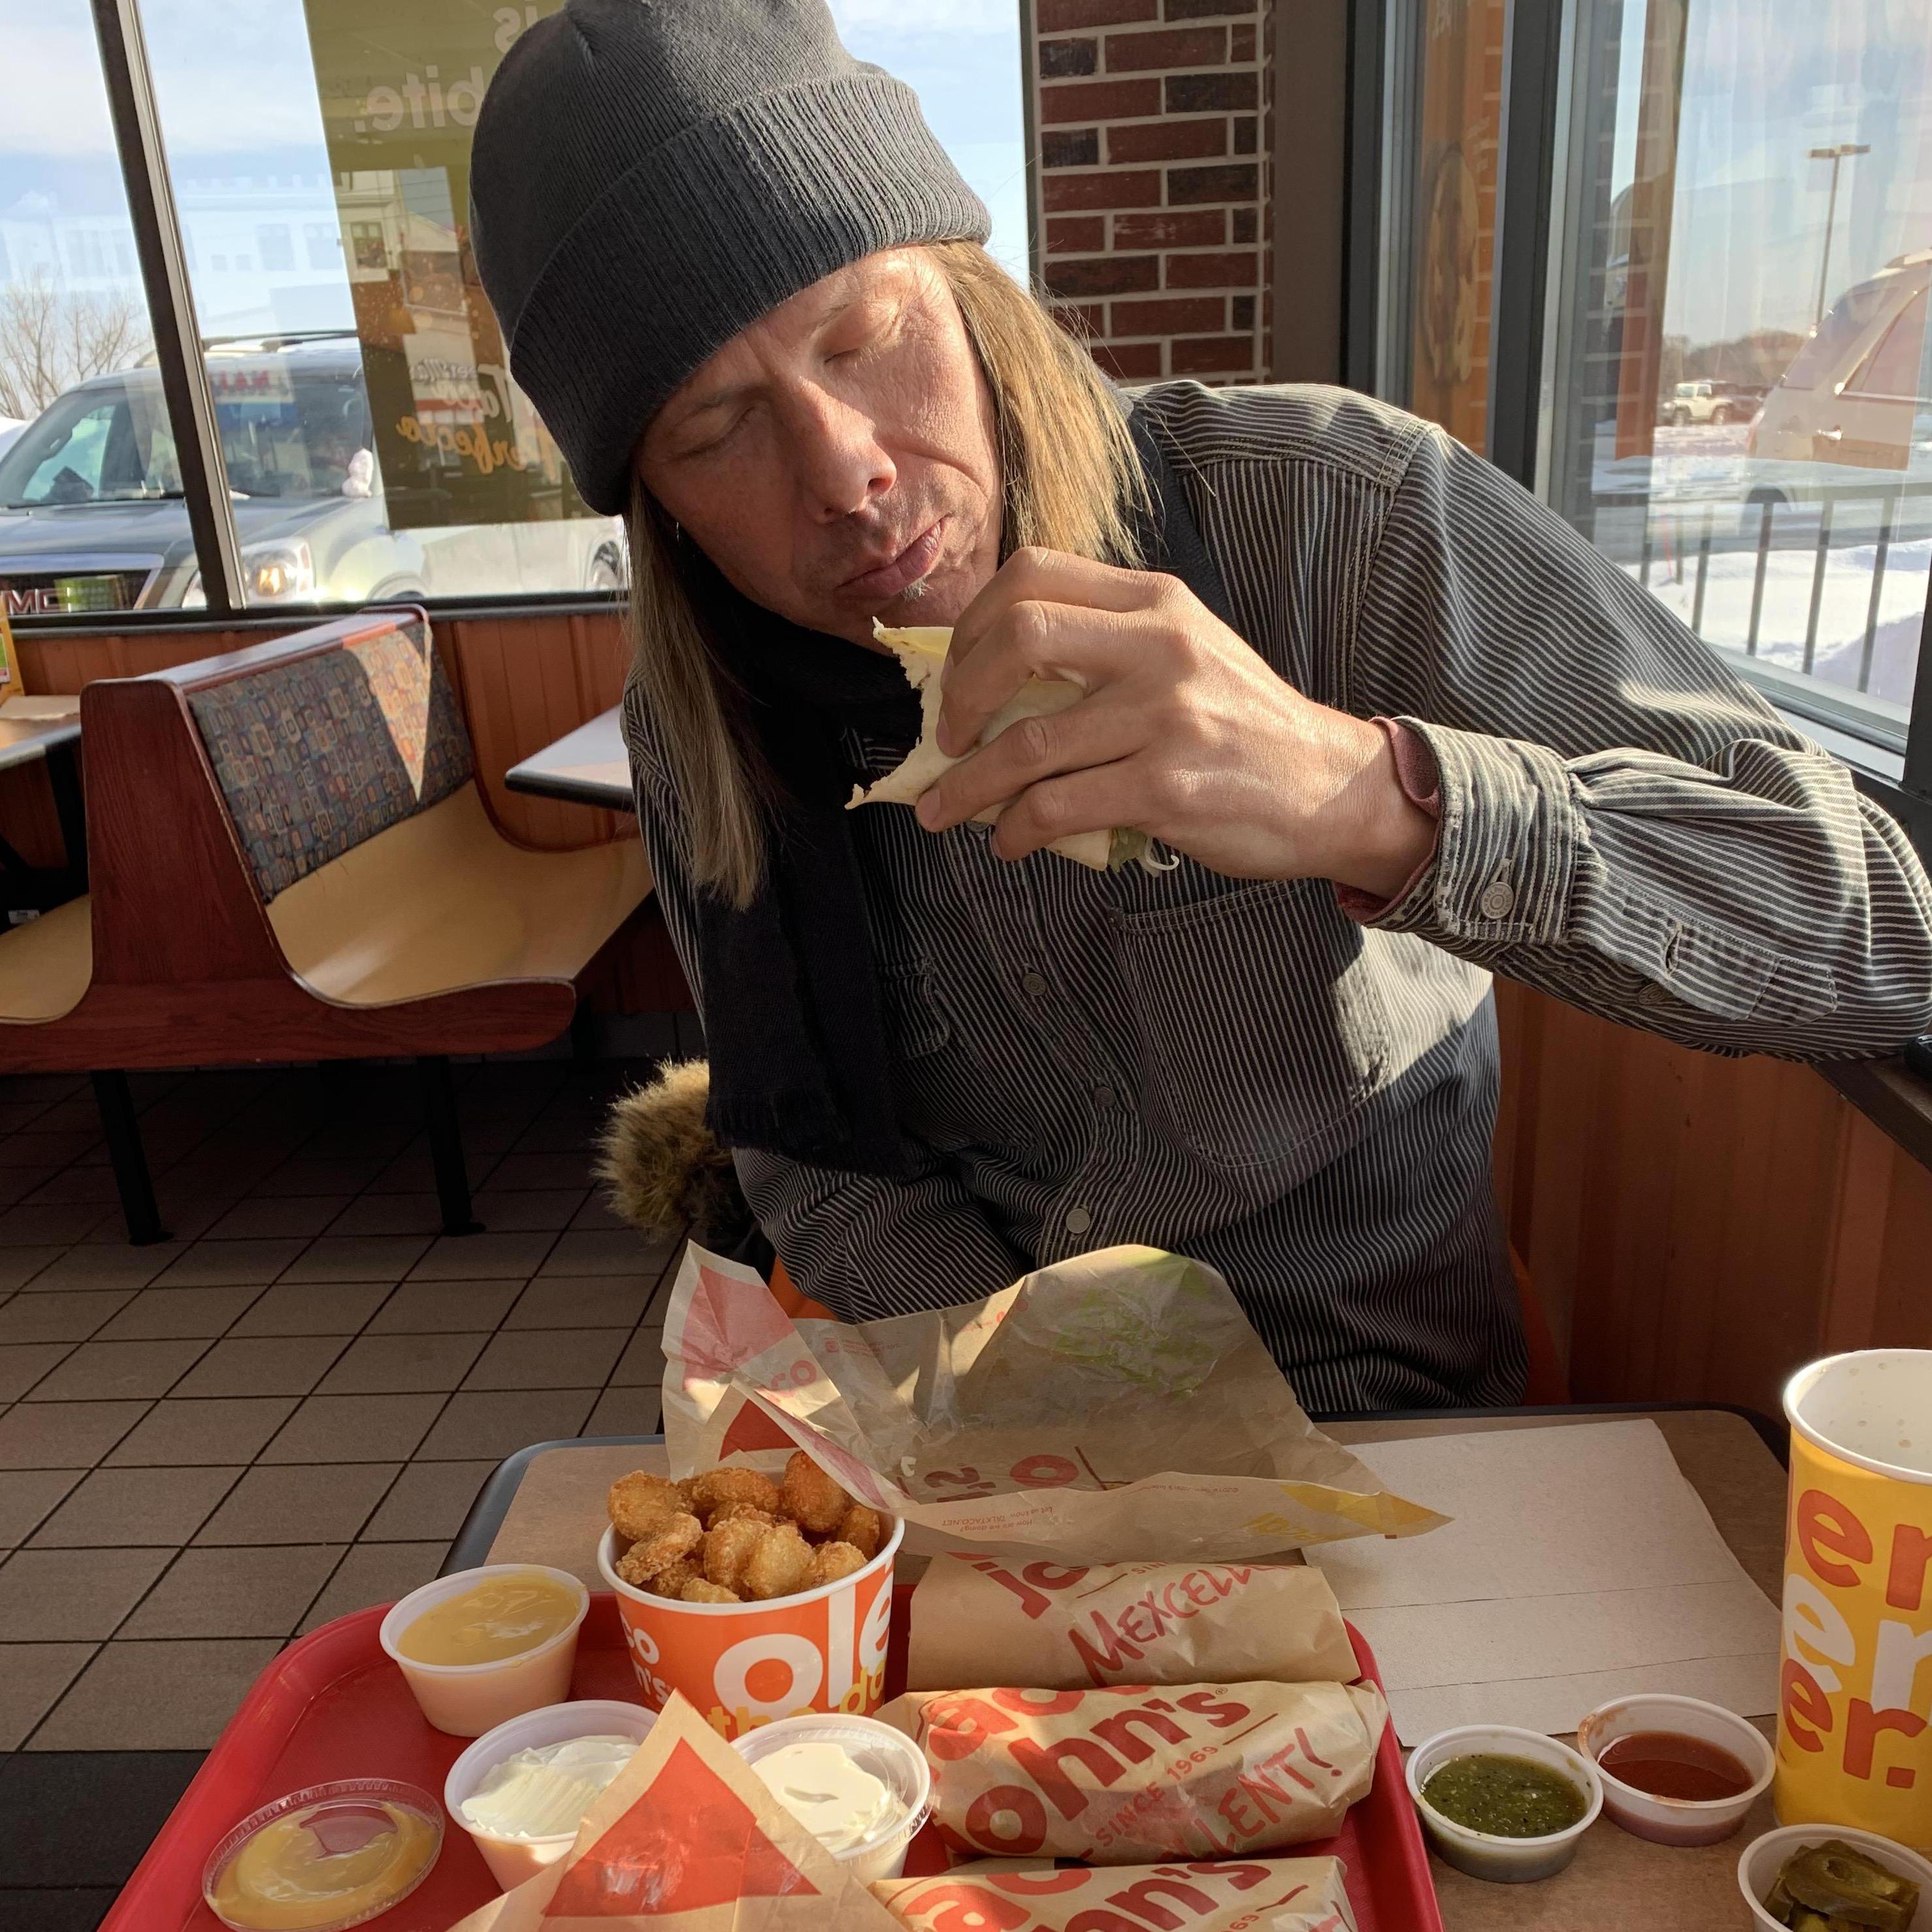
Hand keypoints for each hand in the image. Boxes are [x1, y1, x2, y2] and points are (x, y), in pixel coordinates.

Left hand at [912, 548, 1436, 894]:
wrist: (1333, 786)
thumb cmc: (1242, 726)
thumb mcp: (1185, 654)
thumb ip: (1106, 647)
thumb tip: (990, 680)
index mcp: (1155, 602)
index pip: (1034, 571)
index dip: (973, 621)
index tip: (957, 672)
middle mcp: (1160, 645)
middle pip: (1018, 636)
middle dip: (959, 694)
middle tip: (947, 738)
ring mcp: (1165, 717)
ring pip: (1027, 743)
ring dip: (967, 786)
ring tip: (943, 812)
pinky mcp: (1169, 788)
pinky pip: (1059, 806)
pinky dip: (1016, 830)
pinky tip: (1010, 843)